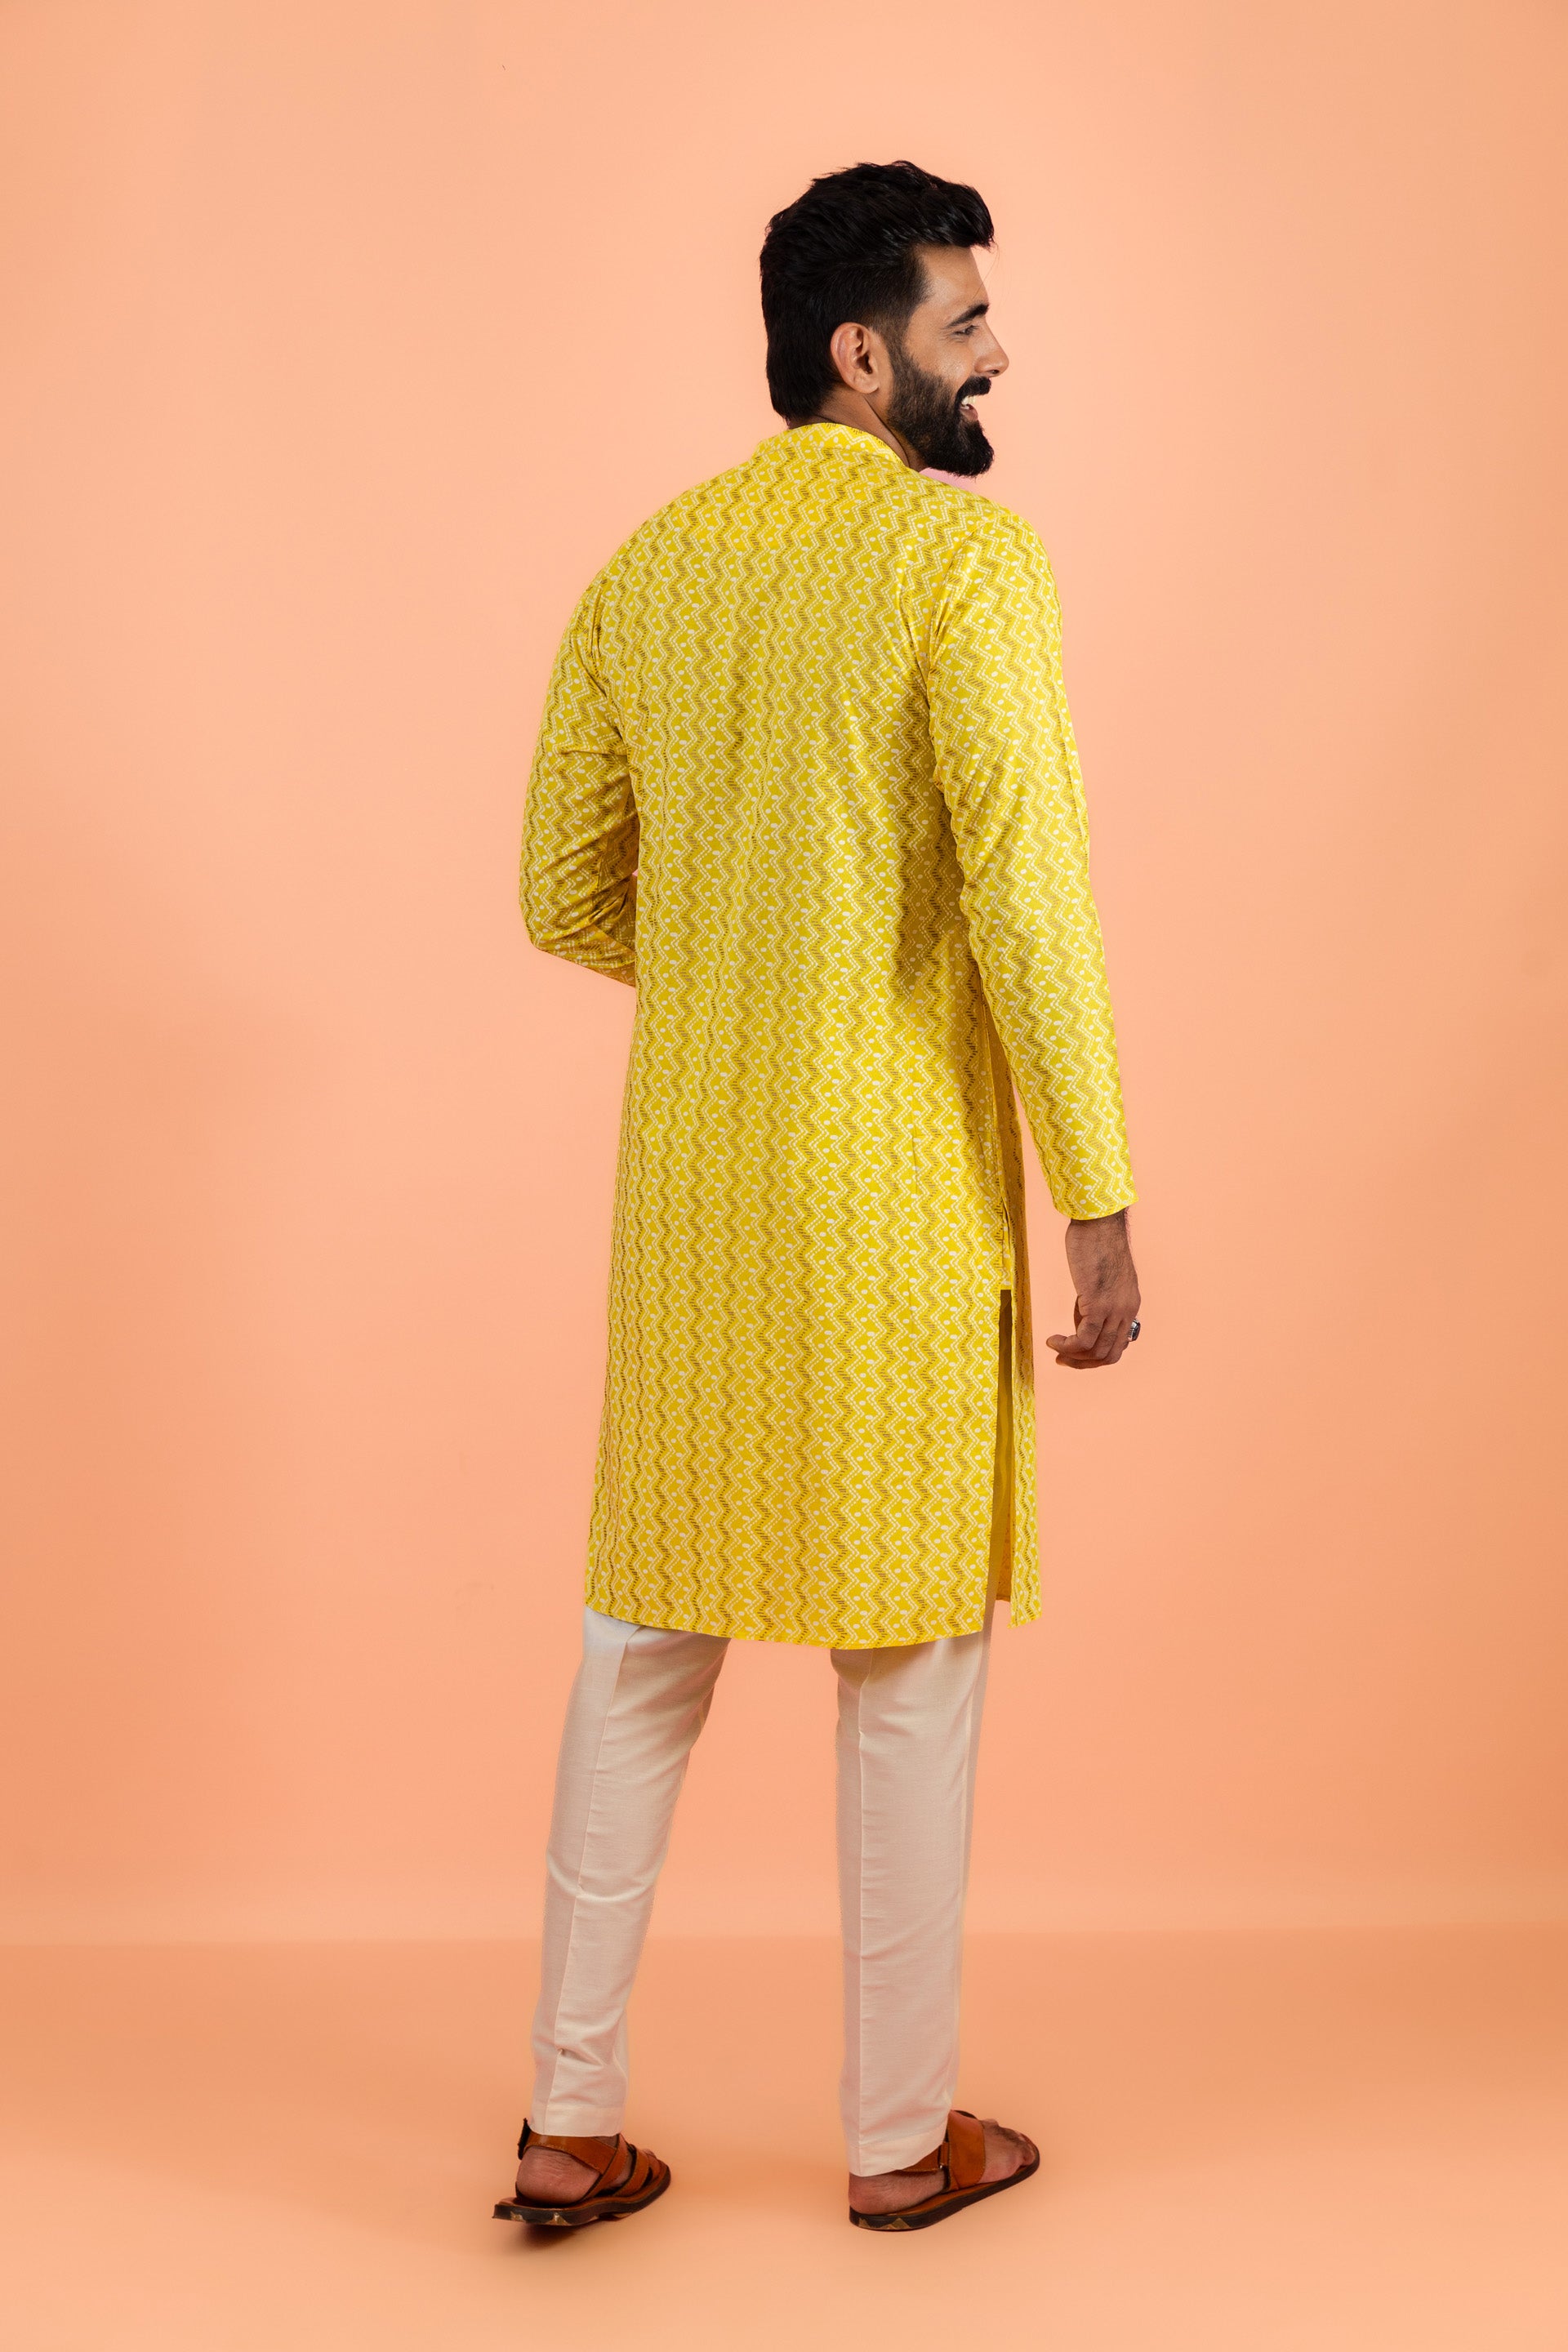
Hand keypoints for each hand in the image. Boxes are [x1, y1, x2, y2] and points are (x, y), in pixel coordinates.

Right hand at [1046, 1210, 1140, 1369]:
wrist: (1098, 1222)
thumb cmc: (1096, 1242)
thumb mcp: (1100, 1279)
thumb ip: (1095, 1303)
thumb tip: (1081, 1324)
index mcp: (1129, 1305)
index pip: (1118, 1345)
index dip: (1095, 1355)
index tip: (1074, 1352)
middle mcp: (1127, 1311)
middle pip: (1109, 1355)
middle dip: (1084, 1363)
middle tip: (1062, 1359)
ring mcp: (1114, 1309)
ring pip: (1096, 1351)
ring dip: (1072, 1357)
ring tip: (1054, 1349)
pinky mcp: (1098, 1304)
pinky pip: (1083, 1339)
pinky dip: (1066, 1347)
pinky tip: (1053, 1340)